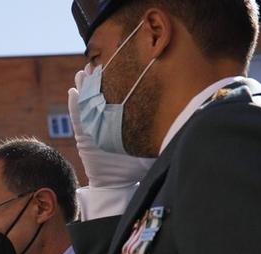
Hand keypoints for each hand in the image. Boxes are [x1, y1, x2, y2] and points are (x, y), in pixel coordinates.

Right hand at [69, 68, 154, 187]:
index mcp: (121, 119)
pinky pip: (77, 118)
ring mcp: (92, 127)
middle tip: (98, 60)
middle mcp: (105, 120)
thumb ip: (162, 128)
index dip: (119, 78)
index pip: (119, 93)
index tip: (123, 61)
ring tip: (83, 71)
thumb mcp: (152, 143)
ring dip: (84, 86)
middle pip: (101, 93)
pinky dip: (74, 105)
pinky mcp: (83, 137)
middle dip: (99, 77)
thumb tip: (188, 111)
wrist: (118, 185)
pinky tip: (73, 91)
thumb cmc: (137, 166)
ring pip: (86, 102)